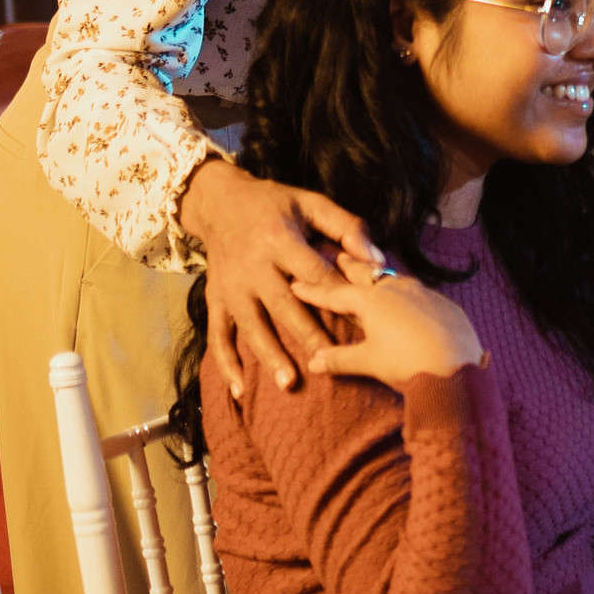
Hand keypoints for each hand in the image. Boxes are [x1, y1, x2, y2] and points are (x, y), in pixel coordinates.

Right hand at [180, 156, 386, 397]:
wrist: (220, 203)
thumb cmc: (275, 204)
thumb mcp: (310, 203)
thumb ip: (347, 227)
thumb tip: (378, 259)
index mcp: (280, 239)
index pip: (314, 272)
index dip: (337, 296)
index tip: (361, 322)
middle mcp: (253, 266)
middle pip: (284, 304)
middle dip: (306, 334)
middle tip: (328, 360)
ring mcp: (231, 287)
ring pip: (252, 325)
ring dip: (269, 355)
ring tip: (289, 382)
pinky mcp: (215, 300)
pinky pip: (218, 335)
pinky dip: (226, 364)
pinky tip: (240, 390)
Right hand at [293, 249, 486, 387]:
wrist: (457, 367)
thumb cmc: (407, 364)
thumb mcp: (369, 362)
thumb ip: (339, 359)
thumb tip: (313, 362)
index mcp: (370, 301)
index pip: (334, 293)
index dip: (314, 291)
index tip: (296, 284)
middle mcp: (394, 288)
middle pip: (364, 273)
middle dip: (347, 266)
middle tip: (335, 255)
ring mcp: (421, 291)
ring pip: (392, 277)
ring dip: (377, 275)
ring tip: (369, 271)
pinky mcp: (442, 301)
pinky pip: (417, 290)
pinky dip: (403, 290)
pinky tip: (405, 296)